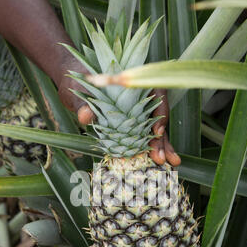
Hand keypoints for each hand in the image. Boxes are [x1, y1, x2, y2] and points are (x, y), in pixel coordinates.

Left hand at [59, 65, 180, 166]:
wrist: (77, 86)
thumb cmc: (82, 82)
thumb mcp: (81, 90)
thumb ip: (84, 103)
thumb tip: (84, 116)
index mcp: (136, 82)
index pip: (156, 94)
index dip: (159, 113)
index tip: (156, 131)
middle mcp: (144, 96)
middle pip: (158, 117)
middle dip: (161, 139)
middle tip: (160, 158)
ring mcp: (141, 112)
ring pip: (156, 129)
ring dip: (162, 147)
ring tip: (170, 164)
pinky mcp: (135, 125)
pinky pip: (146, 137)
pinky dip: (152, 149)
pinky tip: (159, 163)